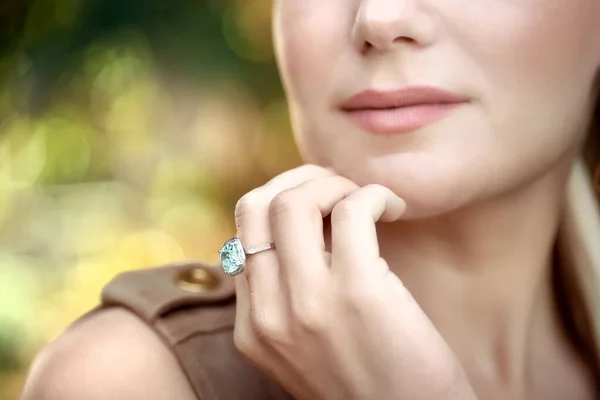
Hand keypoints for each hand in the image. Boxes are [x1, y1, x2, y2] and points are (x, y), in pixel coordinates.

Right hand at [233, 164, 475, 399]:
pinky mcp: (359, 293)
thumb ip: (288, 302)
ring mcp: (309, 305)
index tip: (317, 207)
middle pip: (254, 207)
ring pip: (293, 201)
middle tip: (337, 188)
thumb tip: (304, 231)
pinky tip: (394, 208)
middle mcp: (269, 316)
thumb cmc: (371, 386)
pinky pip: (352, 211)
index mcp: (253, 330)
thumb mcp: (306, 351)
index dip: (279, 207)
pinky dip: (374, 194)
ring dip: (333, 183)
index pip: (242, 238)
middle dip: (296, 181)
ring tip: (366, 199)